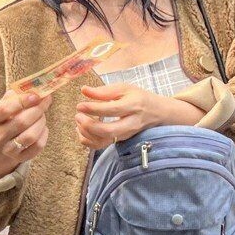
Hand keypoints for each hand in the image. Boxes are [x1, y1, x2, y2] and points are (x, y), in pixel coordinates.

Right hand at [0, 90, 52, 179]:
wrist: (2, 141)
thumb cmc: (7, 117)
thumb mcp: (7, 105)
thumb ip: (18, 95)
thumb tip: (36, 90)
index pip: (4, 109)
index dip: (22, 101)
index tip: (36, 95)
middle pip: (21, 122)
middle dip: (37, 110)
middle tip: (45, 101)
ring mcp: (7, 150)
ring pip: (30, 136)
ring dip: (41, 122)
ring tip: (42, 116)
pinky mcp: (20, 158)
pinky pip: (38, 146)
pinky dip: (44, 134)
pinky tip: (42, 128)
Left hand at [75, 83, 203, 149]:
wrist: (157, 113)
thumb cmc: (139, 98)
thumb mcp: (125, 89)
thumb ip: (104, 91)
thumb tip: (84, 90)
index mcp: (133, 106)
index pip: (112, 110)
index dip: (94, 108)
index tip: (80, 105)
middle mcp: (131, 123)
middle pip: (109, 131)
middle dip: (89, 125)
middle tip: (78, 115)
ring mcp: (126, 134)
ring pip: (104, 140)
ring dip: (87, 133)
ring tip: (79, 121)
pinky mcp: (120, 140)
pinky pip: (101, 146)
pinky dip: (88, 141)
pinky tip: (82, 130)